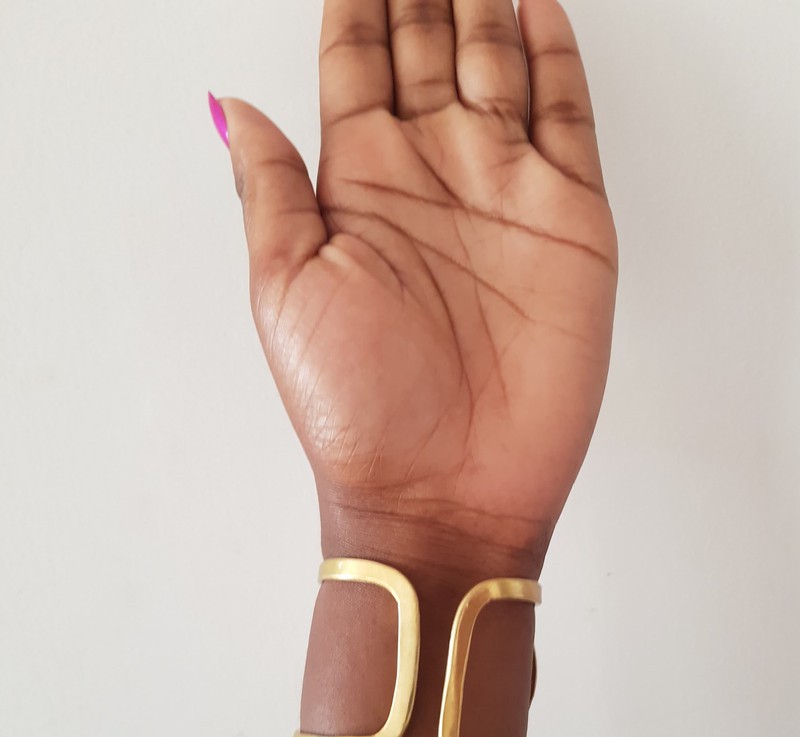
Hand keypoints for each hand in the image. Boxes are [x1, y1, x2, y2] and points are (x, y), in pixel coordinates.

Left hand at [217, 0, 617, 576]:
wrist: (443, 493)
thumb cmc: (356, 411)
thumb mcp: (284, 291)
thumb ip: (270, 187)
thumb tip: (230, 105)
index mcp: (358, 188)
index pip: (356, 62)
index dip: (357, 1)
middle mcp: (431, 178)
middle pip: (426, 45)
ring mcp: (502, 192)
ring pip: (496, 62)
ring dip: (485, 2)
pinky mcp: (569, 220)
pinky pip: (566, 113)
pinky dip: (557, 54)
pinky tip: (539, 6)